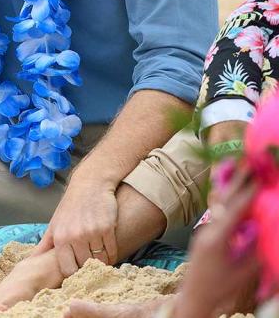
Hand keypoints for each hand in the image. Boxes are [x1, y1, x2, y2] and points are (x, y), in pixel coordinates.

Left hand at [33, 179, 118, 276]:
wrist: (89, 185)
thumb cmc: (70, 207)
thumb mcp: (54, 224)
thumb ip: (45, 245)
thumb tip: (31, 261)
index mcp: (59, 238)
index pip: (67, 269)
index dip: (73, 274)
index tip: (76, 272)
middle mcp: (74, 236)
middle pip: (84, 266)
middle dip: (87, 269)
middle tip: (90, 267)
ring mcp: (91, 232)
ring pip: (100, 261)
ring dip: (101, 262)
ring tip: (99, 258)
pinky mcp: (107, 228)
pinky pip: (112, 251)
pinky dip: (111, 254)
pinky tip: (108, 250)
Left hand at [174, 169, 258, 317]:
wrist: (194, 297)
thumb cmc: (219, 289)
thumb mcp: (243, 272)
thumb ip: (254, 250)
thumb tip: (264, 228)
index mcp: (216, 239)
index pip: (234, 211)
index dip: (247, 193)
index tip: (258, 178)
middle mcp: (207, 230)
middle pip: (223, 200)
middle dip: (236, 180)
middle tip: (248, 162)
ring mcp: (204, 231)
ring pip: (218, 204)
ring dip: (231, 186)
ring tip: (238, 167)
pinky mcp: (205, 235)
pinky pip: (217, 212)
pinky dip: (227, 199)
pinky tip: (233, 190)